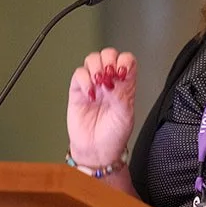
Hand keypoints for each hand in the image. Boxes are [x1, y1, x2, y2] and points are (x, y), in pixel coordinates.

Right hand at [67, 48, 136, 166]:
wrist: (97, 151)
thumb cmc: (114, 135)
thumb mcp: (126, 115)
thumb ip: (122, 95)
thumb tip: (116, 78)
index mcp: (125, 85)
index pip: (127, 61)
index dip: (124, 62)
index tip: (122, 73)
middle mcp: (109, 82)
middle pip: (108, 55)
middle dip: (109, 61)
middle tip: (109, 76)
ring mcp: (93, 85)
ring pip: (92, 60)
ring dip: (96, 67)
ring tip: (99, 83)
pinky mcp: (78, 90)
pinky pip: (79, 74)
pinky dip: (84, 80)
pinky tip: (90, 94)